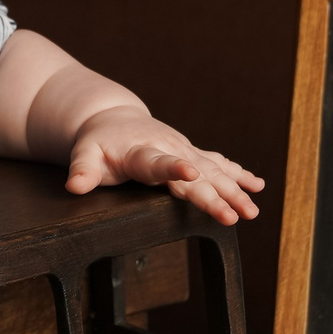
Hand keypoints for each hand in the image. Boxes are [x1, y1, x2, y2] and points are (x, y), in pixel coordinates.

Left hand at [64, 105, 264, 224]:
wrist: (112, 117)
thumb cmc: (97, 142)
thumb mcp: (83, 154)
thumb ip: (82, 170)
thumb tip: (74, 186)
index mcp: (142, 152)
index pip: (160, 162)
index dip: (175, 169)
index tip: (192, 176)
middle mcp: (169, 149)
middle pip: (196, 174)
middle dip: (217, 195)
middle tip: (236, 216)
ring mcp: (183, 150)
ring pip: (214, 171)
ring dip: (235, 190)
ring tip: (253, 212)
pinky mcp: (191, 152)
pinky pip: (218, 162)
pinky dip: (238, 173)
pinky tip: (258, 186)